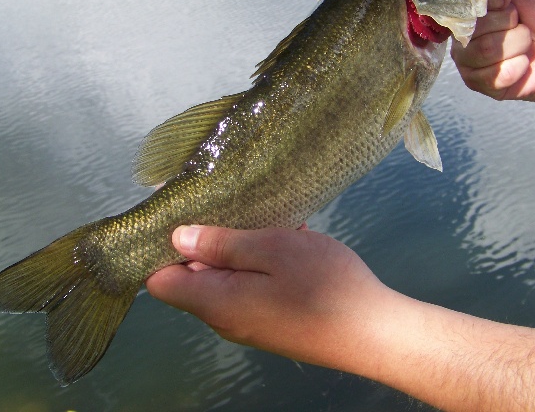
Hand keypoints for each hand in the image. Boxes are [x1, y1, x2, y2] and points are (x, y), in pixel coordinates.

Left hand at [146, 225, 386, 369]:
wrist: (375, 334)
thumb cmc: (324, 286)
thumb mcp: (271, 250)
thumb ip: (220, 244)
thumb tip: (177, 238)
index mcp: (214, 301)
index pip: (159, 279)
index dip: (160, 245)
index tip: (176, 209)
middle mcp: (224, 317)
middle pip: (193, 275)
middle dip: (205, 237)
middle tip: (228, 200)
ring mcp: (250, 321)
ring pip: (227, 276)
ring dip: (240, 245)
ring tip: (267, 215)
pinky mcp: (273, 320)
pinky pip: (252, 284)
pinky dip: (262, 259)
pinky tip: (288, 237)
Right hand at [451, 0, 534, 105]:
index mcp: (470, 13)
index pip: (465, 5)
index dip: (494, 4)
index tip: (510, 2)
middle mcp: (463, 38)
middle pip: (477, 30)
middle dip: (510, 25)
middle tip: (521, 25)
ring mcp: (468, 63)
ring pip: (487, 51)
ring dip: (518, 45)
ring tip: (525, 43)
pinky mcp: (480, 85)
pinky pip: (496, 75)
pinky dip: (519, 66)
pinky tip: (524, 64)